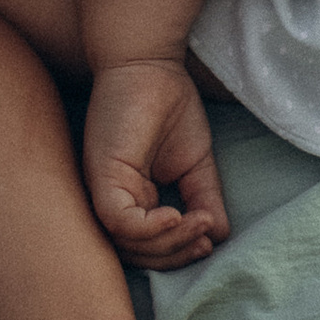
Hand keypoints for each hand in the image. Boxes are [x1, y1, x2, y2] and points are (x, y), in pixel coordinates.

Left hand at [84, 58, 230, 267]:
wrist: (150, 63)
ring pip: (129, 245)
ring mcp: (103, 191)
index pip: (148, 247)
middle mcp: (112, 201)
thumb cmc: (169, 105)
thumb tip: (218, 235)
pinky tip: (178, 215)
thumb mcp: (194, 162)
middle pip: (138, 254)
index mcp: (131, 200)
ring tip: (199, 224)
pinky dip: (151, 229)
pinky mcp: (101, 177)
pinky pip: (120, 221)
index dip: (178, 253)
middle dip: (176, 256)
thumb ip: (203, 198)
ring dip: (170, 244)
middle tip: (205, 241)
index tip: (208, 241)